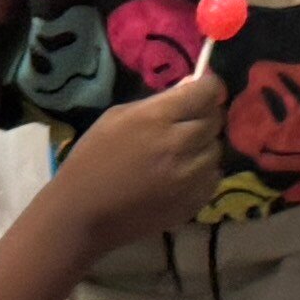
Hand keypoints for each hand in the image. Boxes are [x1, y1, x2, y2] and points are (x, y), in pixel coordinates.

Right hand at [46, 62, 232, 245]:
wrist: (83, 212)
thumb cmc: (92, 159)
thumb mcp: (116, 117)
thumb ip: (157, 102)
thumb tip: (189, 88)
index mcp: (157, 118)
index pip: (206, 92)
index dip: (208, 86)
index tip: (203, 88)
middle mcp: (180, 145)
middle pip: (215, 119)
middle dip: (205, 115)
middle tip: (187, 121)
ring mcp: (190, 177)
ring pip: (216, 149)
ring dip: (204, 146)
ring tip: (181, 152)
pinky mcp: (194, 201)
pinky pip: (213, 177)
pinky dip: (203, 172)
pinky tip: (180, 175)